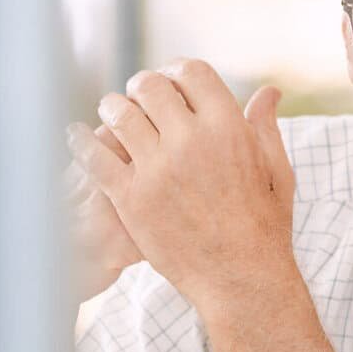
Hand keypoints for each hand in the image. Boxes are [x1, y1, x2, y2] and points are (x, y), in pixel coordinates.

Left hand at [68, 59, 295, 310]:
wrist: (242, 279)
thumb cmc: (264, 227)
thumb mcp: (276, 171)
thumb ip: (265, 127)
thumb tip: (269, 92)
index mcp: (229, 128)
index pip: (191, 72)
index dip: (177, 71)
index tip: (170, 83)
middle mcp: (191, 141)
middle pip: (149, 86)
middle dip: (142, 87)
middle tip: (137, 98)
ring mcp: (158, 169)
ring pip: (118, 114)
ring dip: (113, 108)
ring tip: (112, 115)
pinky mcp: (131, 198)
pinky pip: (94, 156)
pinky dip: (81, 141)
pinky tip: (76, 136)